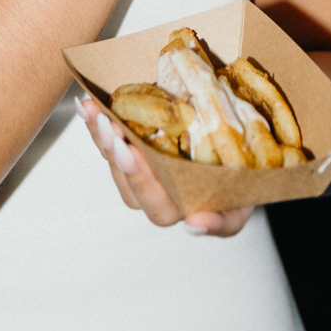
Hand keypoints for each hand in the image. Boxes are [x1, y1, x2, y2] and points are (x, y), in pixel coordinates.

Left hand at [76, 95, 253, 236]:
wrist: (240, 154)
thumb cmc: (242, 183)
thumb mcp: (241, 204)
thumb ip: (222, 222)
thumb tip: (194, 225)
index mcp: (181, 210)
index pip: (159, 208)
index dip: (146, 184)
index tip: (134, 154)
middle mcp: (157, 195)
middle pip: (129, 184)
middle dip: (119, 155)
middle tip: (114, 129)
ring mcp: (144, 171)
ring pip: (116, 162)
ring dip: (102, 138)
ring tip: (96, 112)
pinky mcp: (134, 149)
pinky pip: (111, 142)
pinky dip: (97, 124)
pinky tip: (87, 106)